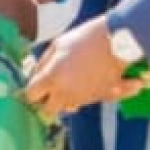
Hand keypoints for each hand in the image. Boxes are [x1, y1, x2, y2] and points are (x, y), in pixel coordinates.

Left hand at [24, 17, 147, 116]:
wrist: (117, 40)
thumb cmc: (85, 38)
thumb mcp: (57, 44)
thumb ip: (43, 63)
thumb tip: (37, 75)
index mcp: (52, 78)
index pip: (31, 95)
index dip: (32, 90)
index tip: (36, 85)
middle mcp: (66, 93)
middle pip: (48, 110)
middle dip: (47, 101)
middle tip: (51, 88)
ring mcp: (83, 98)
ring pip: (68, 107)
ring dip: (67, 98)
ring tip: (73, 80)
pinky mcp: (99, 98)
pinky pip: (89, 102)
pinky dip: (90, 95)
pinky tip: (92, 82)